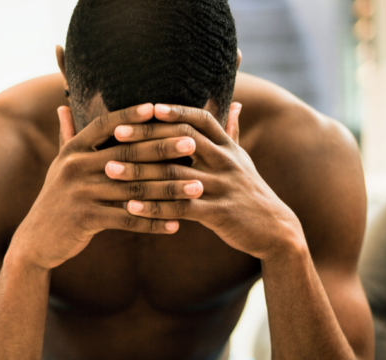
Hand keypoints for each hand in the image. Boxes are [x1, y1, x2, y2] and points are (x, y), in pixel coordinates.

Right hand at [8, 104, 204, 269]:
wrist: (35, 240)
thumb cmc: (55, 199)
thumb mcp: (58, 166)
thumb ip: (66, 136)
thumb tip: (62, 105)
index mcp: (72, 150)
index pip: (106, 125)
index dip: (132, 115)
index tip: (160, 107)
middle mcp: (74, 167)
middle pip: (127, 154)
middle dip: (163, 149)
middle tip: (193, 144)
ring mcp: (79, 193)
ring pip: (133, 189)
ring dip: (168, 190)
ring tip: (196, 189)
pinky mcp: (85, 219)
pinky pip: (126, 220)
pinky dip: (153, 223)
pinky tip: (176, 224)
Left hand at [105, 103, 305, 259]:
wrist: (276, 230)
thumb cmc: (251, 192)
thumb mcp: (243, 160)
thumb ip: (232, 132)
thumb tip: (237, 103)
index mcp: (228, 147)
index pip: (199, 119)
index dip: (173, 111)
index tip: (144, 107)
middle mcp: (226, 162)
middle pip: (181, 140)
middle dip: (146, 136)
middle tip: (115, 135)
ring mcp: (223, 187)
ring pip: (175, 175)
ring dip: (139, 172)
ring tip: (110, 170)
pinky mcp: (219, 214)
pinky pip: (180, 209)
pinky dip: (153, 208)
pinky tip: (130, 207)